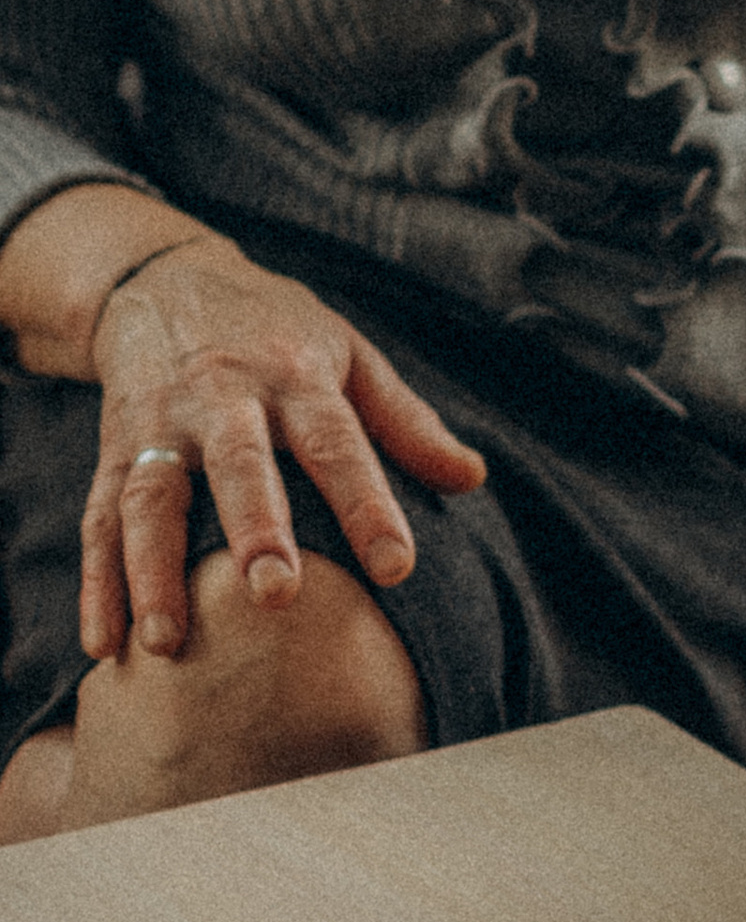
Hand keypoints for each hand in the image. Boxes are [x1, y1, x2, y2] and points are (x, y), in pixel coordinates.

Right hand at [84, 235, 483, 659]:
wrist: (163, 277)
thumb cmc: (277, 332)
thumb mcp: (348, 353)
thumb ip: (406, 421)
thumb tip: (472, 479)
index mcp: (295, 377)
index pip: (338, 442)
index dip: (368, 504)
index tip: (397, 567)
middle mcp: (223, 400)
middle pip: (237, 465)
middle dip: (255, 528)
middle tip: (276, 595)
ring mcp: (159, 425)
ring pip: (148, 497)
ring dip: (152, 571)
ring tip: (166, 643)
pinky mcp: (111, 448)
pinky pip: (98, 518)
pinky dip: (97, 582)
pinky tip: (106, 644)